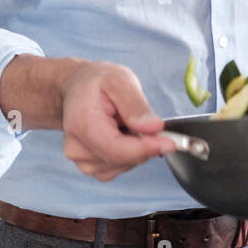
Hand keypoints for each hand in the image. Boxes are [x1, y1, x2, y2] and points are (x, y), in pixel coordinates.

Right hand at [61, 61, 169, 181]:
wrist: (78, 87)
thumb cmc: (97, 82)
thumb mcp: (119, 80)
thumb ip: (136, 106)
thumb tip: (154, 128)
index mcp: (83, 123)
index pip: (117, 149)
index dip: (146, 149)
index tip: (170, 143)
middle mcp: (77, 148)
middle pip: (123, 159)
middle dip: (142, 143)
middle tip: (141, 119)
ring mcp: (81, 160)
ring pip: (124, 165)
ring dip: (135, 148)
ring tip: (125, 122)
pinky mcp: (89, 166)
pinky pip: (119, 168)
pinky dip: (128, 154)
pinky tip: (122, 134)